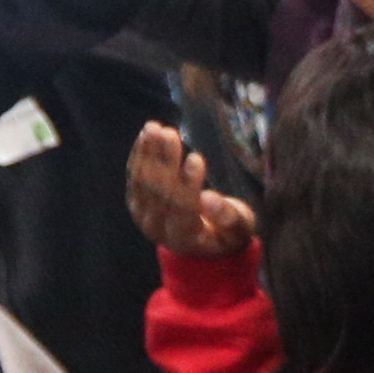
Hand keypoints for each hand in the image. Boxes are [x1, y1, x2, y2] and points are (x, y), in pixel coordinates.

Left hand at [124, 122, 257, 258]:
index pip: (183, 209)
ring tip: (155, 128)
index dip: (189, 184)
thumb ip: (228, 217)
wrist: (200, 244)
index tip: (196, 158)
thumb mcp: (239, 230)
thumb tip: (208, 198)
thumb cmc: (226, 234)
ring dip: (148, 153)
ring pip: (142, 182)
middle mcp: (157, 229)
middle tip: (171, 134)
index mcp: (185, 239)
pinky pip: (134, 176)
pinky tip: (146, 135)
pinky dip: (139, 154)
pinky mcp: (136, 203)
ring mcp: (143, 216)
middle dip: (165, 161)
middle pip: (159, 193)